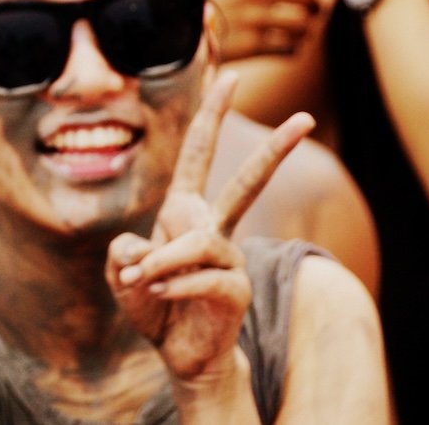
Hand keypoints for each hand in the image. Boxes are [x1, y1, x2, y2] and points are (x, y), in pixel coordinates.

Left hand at [105, 73, 314, 384]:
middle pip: (247, 184)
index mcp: (184, 210)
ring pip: (198, 242)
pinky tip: (156, 293)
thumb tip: (141, 249)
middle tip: (307, 119)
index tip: (229, 76)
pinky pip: (202, 278)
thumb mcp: (122, 273)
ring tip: (141, 280)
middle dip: (275, 150)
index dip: (211, 116)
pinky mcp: (236, 290)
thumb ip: (122, 254)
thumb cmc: (152, 303)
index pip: (199, 154)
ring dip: (162, 262)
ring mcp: (229, 259)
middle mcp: (213, 228)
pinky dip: (172, 285)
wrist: (178, 352)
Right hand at [203, 0, 335, 60]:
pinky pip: (290, 47)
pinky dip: (292, 46)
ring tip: (294, 27)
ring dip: (304, 28)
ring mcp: (253, 18)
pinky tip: (283, 43)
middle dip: (313, 5)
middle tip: (306, 8)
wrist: (166, 19)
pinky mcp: (248, 45)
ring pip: (304, 25)